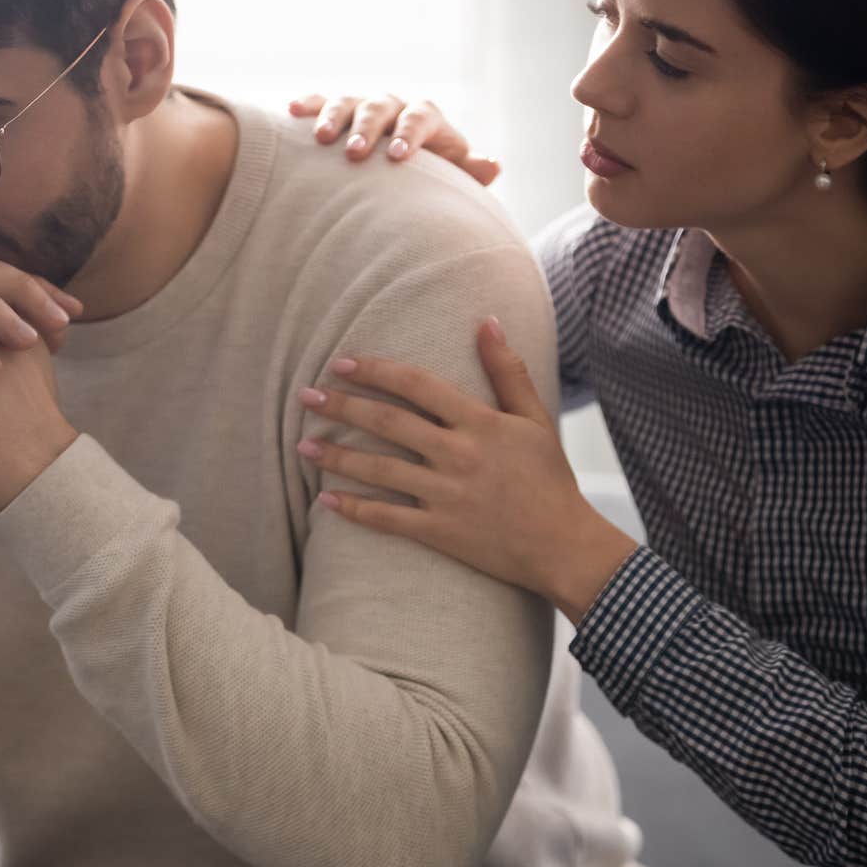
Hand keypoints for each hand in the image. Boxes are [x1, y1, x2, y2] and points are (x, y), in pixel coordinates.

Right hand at [289, 93, 501, 185]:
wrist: (401, 170)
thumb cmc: (428, 180)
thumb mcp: (450, 178)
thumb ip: (469, 172)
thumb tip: (493, 164)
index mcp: (425, 118)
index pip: (421, 117)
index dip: (410, 133)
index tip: (397, 157)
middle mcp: (394, 107)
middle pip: (381, 107)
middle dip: (368, 127)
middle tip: (355, 152)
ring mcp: (363, 106)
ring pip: (349, 101)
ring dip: (335, 116)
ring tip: (322, 139)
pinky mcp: (336, 111)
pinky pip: (321, 102)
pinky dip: (309, 104)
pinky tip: (292, 111)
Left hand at [295, 317, 636, 623]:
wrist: (564, 546)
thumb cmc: (550, 479)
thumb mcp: (535, 419)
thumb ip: (507, 370)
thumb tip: (488, 320)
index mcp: (479, 423)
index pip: (417, 386)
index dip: (376, 372)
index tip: (341, 363)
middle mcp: (458, 455)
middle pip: (388, 424)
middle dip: (342, 407)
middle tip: (305, 396)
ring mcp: (447, 495)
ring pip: (380, 470)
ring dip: (336, 456)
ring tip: (302, 444)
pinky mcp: (440, 532)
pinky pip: (388, 519)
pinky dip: (354, 510)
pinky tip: (324, 500)